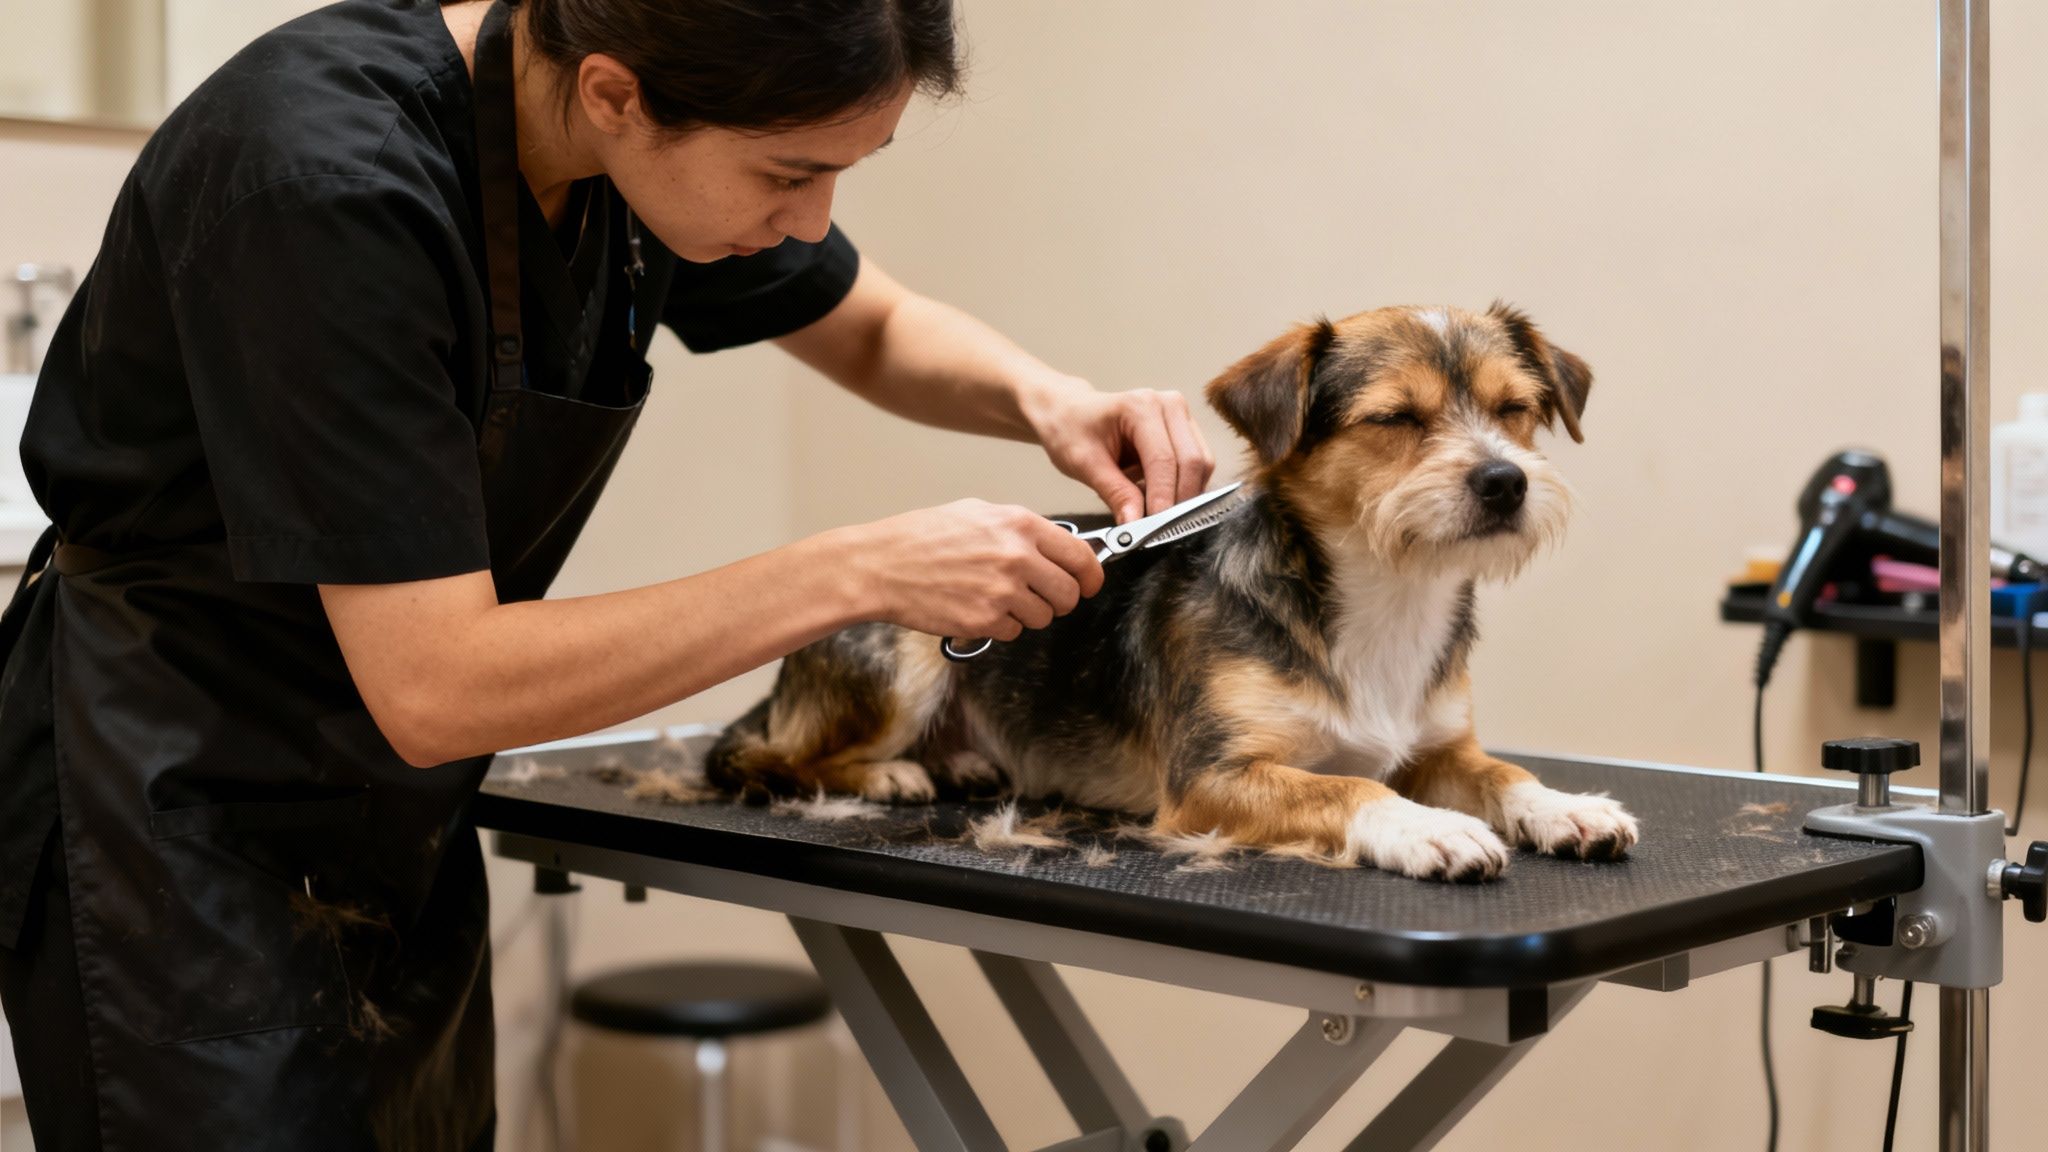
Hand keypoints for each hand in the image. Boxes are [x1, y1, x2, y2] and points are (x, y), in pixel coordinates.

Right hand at [844, 500, 1105, 639]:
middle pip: (1069, 593)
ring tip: (997, 598)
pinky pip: (1014, 632)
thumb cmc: (921, 537)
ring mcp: (1002, 592)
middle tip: (1042, 596)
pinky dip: (1000, 626)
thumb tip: (1056, 544)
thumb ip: (1020, 528)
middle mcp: (1017, 557)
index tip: (1089, 582)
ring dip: (1027, 613)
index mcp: (1019, 525)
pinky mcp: (984, 621)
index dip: (1091, 575)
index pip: (1080, 556)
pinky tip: (976, 608)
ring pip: (1043, 617)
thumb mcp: (976, 512)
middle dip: (1060, 599)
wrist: (880, 566)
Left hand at [1025, 380, 1216, 522]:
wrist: (1068, 412)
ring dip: (1182, 494)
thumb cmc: (1071, 429)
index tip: (1152, 528)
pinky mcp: (1185, 430)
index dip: (1162, 498)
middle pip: (1192, 461)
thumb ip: (1115, 493)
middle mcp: (1168, 405)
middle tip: (1157, 528)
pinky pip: (1197, 466)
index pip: (1164, 460)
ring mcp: (1181, 415)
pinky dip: (1182, 487)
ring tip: (1150, 506)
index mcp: (1141, 406)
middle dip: (1179, 500)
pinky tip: (1155, 493)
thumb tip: (1136, 523)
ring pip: (1202, 465)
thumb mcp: (1084, 464)